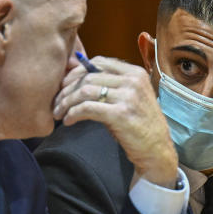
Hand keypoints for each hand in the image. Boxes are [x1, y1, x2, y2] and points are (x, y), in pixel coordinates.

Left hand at [53, 56, 178, 186]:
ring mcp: (128, 96)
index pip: (98, 62)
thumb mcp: (129, 98)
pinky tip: (68, 121)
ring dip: (66, 102)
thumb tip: (75, 78)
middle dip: (67, 89)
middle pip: (88, 76)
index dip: (76, 72)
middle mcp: (132, 81)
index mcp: (135, 73)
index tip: (64, 85)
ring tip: (58, 113)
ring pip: (85, 91)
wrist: (156, 150)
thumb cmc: (139, 126)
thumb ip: (109, 86)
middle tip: (56, 102)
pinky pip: (87, 108)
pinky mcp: (120, 114)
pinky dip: (73, 113)